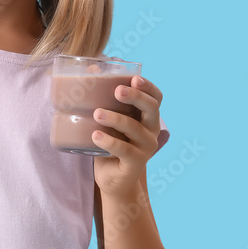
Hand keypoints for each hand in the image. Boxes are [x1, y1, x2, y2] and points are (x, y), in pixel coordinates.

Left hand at [92, 75, 163, 197]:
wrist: (113, 179)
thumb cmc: (110, 143)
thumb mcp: (107, 122)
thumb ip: (102, 99)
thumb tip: (91, 69)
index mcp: (147, 117)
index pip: (156, 98)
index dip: (148, 87)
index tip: (134, 77)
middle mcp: (151, 130)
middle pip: (151, 109)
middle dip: (136, 97)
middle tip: (117, 91)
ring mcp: (145, 147)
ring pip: (135, 128)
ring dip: (116, 118)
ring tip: (97, 113)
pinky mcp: (135, 163)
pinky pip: (124, 150)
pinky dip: (109, 141)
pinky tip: (95, 135)